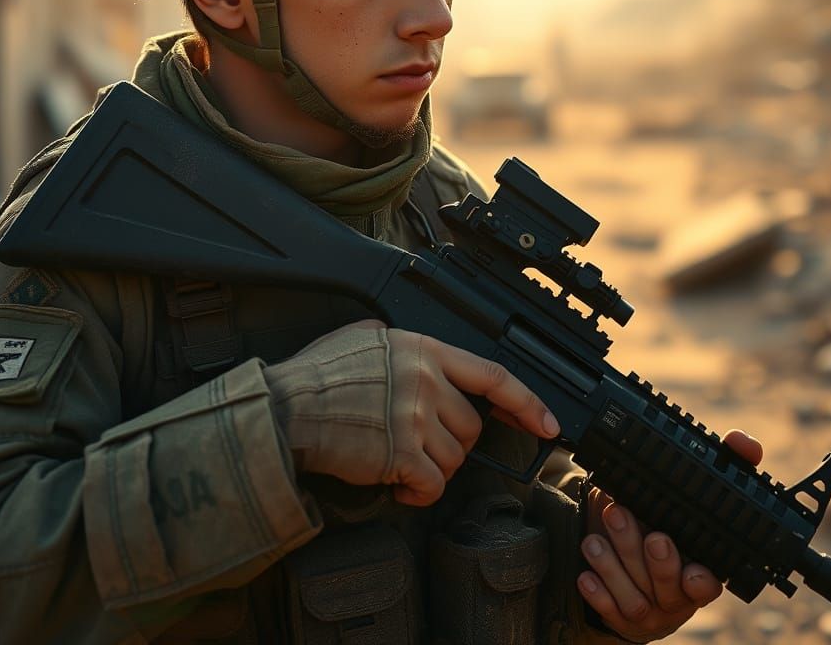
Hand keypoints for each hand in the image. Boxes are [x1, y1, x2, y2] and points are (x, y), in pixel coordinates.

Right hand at [266, 320, 559, 507]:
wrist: (282, 410)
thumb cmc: (316, 377)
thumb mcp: (364, 337)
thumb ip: (400, 343)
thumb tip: (417, 356)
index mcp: (423, 349)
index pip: (492, 374)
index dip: (527, 401)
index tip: (548, 423)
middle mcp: (426, 380)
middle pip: (472, 427)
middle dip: (451, 444)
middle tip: (417, 445)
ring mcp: (415, 417)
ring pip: (454, 460)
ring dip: (431, 470)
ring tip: (398, 462)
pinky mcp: (401, 455)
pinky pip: (431, 486)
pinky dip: (416, 493)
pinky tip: (394, 484)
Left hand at [577, 429, 762, 642]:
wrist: (638, 568)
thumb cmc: (668, 524)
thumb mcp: (691, 494)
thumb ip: (724, 464)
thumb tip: (741, 441)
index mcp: (702, 569)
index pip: (707, 582)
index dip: (699, 581)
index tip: (690, 572)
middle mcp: (678, 596)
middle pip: (666, 585)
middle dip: (646, 556)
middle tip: (622, 517)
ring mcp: (651, 611)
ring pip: (635, 599)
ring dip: (612, 567)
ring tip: (593, 540)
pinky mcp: (622, 618)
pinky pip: (610, 611)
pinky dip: (598, 593)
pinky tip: (585, 574)